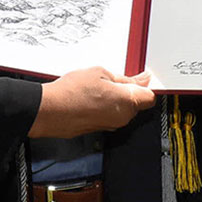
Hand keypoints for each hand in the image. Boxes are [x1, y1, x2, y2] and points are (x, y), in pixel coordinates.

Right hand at [28, 67, 154, 138]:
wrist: (50, 110)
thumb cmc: (72, 92)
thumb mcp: (101, 73)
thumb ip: (124, 79)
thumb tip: (140, 80)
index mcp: (128, 102)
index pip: (151, 96)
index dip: (147, 85)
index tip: (142, 77)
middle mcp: (122, 118)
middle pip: (137, 103)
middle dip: (130, 90)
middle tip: (114, 78)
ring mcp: (111, 125)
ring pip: (123, 109)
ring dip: (116, 98)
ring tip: (99, 86)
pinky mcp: (99, 128)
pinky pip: (110, 115)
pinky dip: (106, 106)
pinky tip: (92, 96)